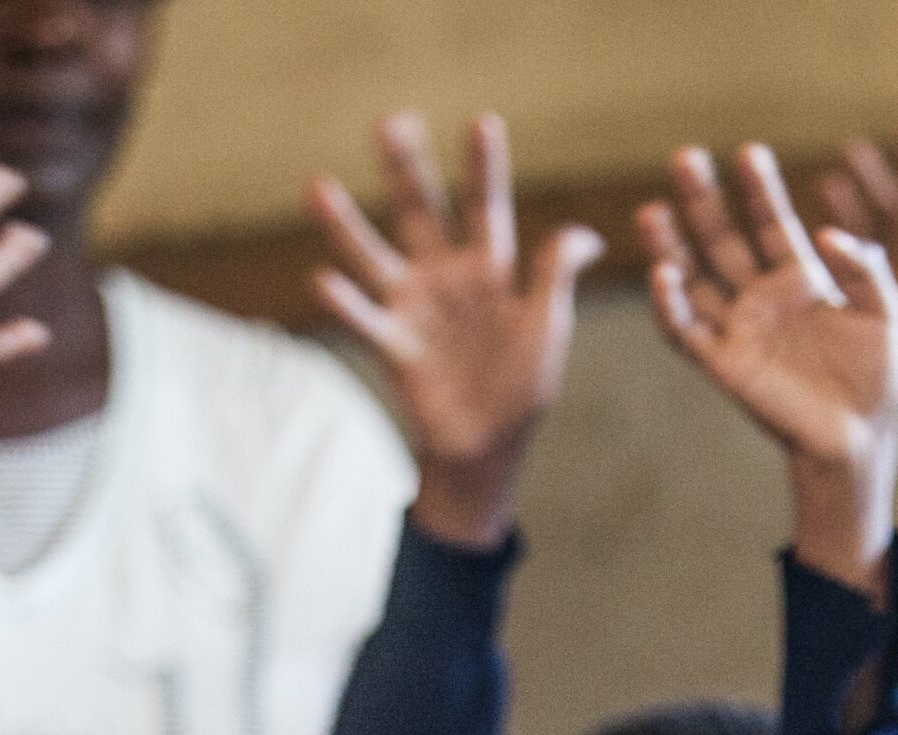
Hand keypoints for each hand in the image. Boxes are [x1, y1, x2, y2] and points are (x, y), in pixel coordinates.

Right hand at [309, 114, 599, 550]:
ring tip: (317, 186)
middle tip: (389, 121)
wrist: (488, 447)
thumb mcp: (550, 326)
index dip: (484, 167)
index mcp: (491, 267)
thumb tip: (583, 235)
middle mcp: (446, 278)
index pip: (485, 205)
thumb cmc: (525, 386)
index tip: (481, 123)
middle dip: (406, 169)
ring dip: (346, 224)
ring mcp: (414, 311)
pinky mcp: (393, 349)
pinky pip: (364, 320)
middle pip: (421, 213)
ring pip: (375, 257)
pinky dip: (343, 303)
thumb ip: (556, 276)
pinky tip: (321, 280)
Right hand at [642, 145, 897, 595]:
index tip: (747, 151)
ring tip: (649, 211)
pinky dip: (670, 307)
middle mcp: (761, 298)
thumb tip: (823, 235)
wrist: (859, 432)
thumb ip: (862, 267)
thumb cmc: (879, 370)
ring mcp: (737, 330)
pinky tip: (660, 276)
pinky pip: (687, 333)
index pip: (771, 222)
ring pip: (693, 280)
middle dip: (702, 200)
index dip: (759, 188)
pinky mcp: (723, 365)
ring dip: (670, 247)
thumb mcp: (885, 306)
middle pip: (721, 240)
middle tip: (683, 157)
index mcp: (800, 277)